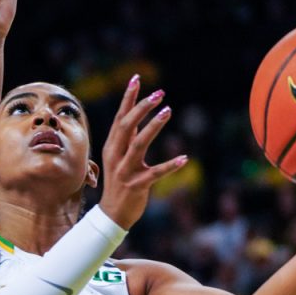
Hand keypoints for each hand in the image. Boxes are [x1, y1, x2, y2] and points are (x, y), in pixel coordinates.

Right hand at [98, 78, 186, 228]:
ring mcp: (125, 171)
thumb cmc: (119, 184)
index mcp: (111, 147)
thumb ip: (126, 139)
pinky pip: (155, 173)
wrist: (112, 215)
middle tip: (159, 94)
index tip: (137, 79)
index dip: (128, 98)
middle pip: (127, 126)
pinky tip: (184, 159)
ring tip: (168, 111)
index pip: (120, 118)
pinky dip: (169, 166)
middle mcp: (116, 156)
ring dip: (154, 126)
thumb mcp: (118, 158)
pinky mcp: (137, 185)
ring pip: (139, 144)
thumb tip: (136, 117)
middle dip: (142, 107)